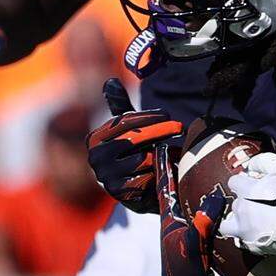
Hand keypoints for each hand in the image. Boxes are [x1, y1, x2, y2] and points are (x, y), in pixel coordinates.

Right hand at [87, 78, 182, 213]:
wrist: (141, 189)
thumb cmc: (135, 152)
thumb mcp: (127, 128)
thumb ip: (120, 106)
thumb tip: (110, 81)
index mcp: (95, 138)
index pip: (123, 121)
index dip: (147, 116)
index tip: (167, 113)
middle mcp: (96, 158)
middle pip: (134, 138)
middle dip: (160, 130)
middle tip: (180, 127)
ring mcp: (106, 177)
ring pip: (144, 159)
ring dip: (163, 153)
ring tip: (174, 150)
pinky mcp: (121, 194)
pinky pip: (148, 177)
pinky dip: (160, 171)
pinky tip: (167, 168)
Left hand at [157, 142, 226, 275]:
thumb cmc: (186, 268)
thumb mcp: (195, 243)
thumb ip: (205, 220)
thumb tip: (216, 196)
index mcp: (167, 219)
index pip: (163, 186)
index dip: (163, 166)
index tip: (163, 146)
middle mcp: (170, 221)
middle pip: (168, 188)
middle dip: (170, 169)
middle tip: (175, 150)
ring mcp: (177, 228)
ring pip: (177, 198)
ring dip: (179, 182)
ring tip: (185, 165)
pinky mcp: (187, 235)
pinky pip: (188, 208)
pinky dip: (191, 196)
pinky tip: (200, 194)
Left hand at [222, 152, 275, 255]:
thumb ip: (263, 162)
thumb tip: (250, 166)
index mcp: (247, 193)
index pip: (234, 182)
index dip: (245, 182)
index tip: (255, 185)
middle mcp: (242, 214)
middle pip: (235, 203)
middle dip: (245, 201)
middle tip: (262, 202)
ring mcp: (246, 233)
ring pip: (229, 225)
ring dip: (238, 220)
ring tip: (254, 219)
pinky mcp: (253, 247)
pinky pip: (241, 240)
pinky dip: (247, 235)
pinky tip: (260, 231)